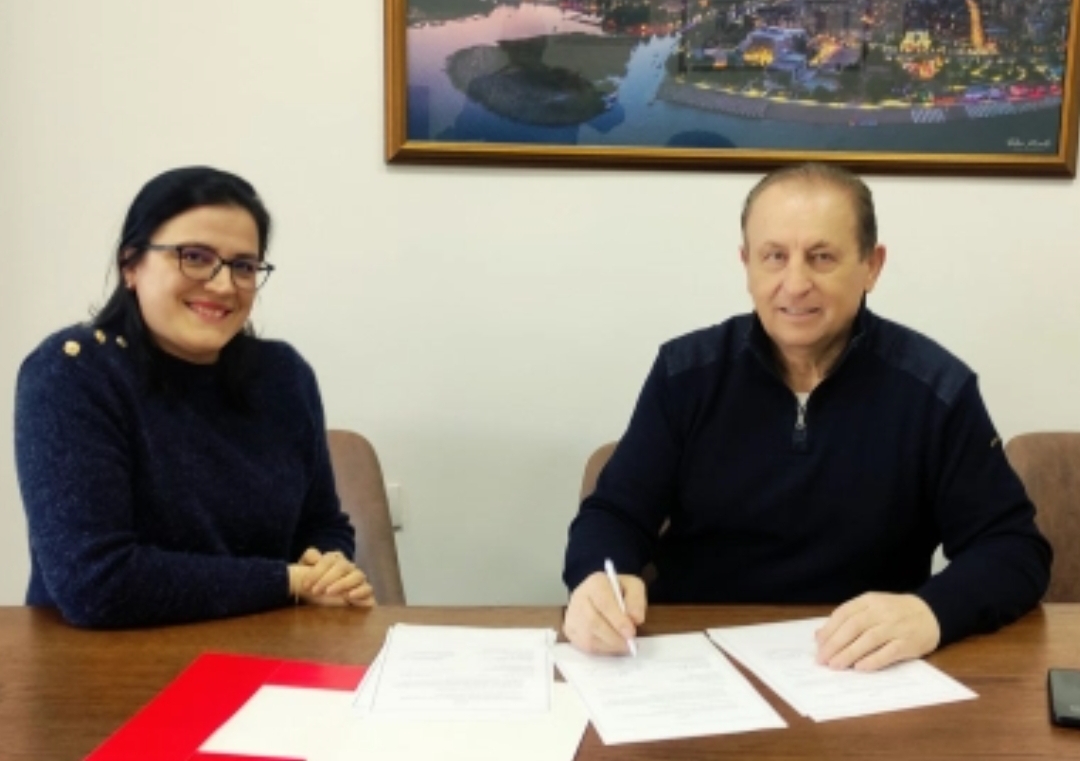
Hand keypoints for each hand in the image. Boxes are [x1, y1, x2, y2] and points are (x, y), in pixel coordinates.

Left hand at [290, 548, 375, 606]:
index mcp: (335, 559)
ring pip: (357, 575)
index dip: (316, 572)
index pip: (329, 560)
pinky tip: (349, 597)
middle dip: (327, 578)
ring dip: (343, 584)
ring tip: (330, 593)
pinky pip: (368, 589)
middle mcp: (349, 567)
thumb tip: (316, 556)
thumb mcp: (305, 570)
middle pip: (343, 566)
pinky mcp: (365, 593)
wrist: (320, 601)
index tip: (306, 585)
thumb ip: (309, 559)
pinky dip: (360, 592)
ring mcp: (358, 579)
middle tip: (315, 591)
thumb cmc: (313, 584)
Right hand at [563, 571, 645, 654]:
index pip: (603, 602)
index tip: (631, 632)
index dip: (617, 620)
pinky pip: (584, 645)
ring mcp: (571, 615)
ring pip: (588, 637)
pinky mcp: (569, 629)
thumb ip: (636, 600)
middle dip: (614, 637)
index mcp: (595, 583)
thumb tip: (635, 619)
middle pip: (593, 622)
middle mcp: (579, 597)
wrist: (600, 594)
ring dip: (609, 645)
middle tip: (629, 644)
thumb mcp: (633, 587)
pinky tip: (611, 645)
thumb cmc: (618, 591)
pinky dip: (601, 649)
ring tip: (623, 645)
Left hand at [815, 592, 940, 670]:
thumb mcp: (871, 607)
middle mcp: (882, 612)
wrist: (931, 613)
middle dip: (835, 644)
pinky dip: (873, 660)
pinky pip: (888, 652)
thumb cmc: (894, 612)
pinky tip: (860, 668)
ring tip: (835, 665)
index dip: (829, 629)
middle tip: (822, 659)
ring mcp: (896, 627)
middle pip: (854, 627)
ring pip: (869, 640)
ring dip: (850, 653)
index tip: (818, 645)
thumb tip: (819, 635)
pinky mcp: (908, 643)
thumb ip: (846, 619)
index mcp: (869, 601)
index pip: (844, 613)